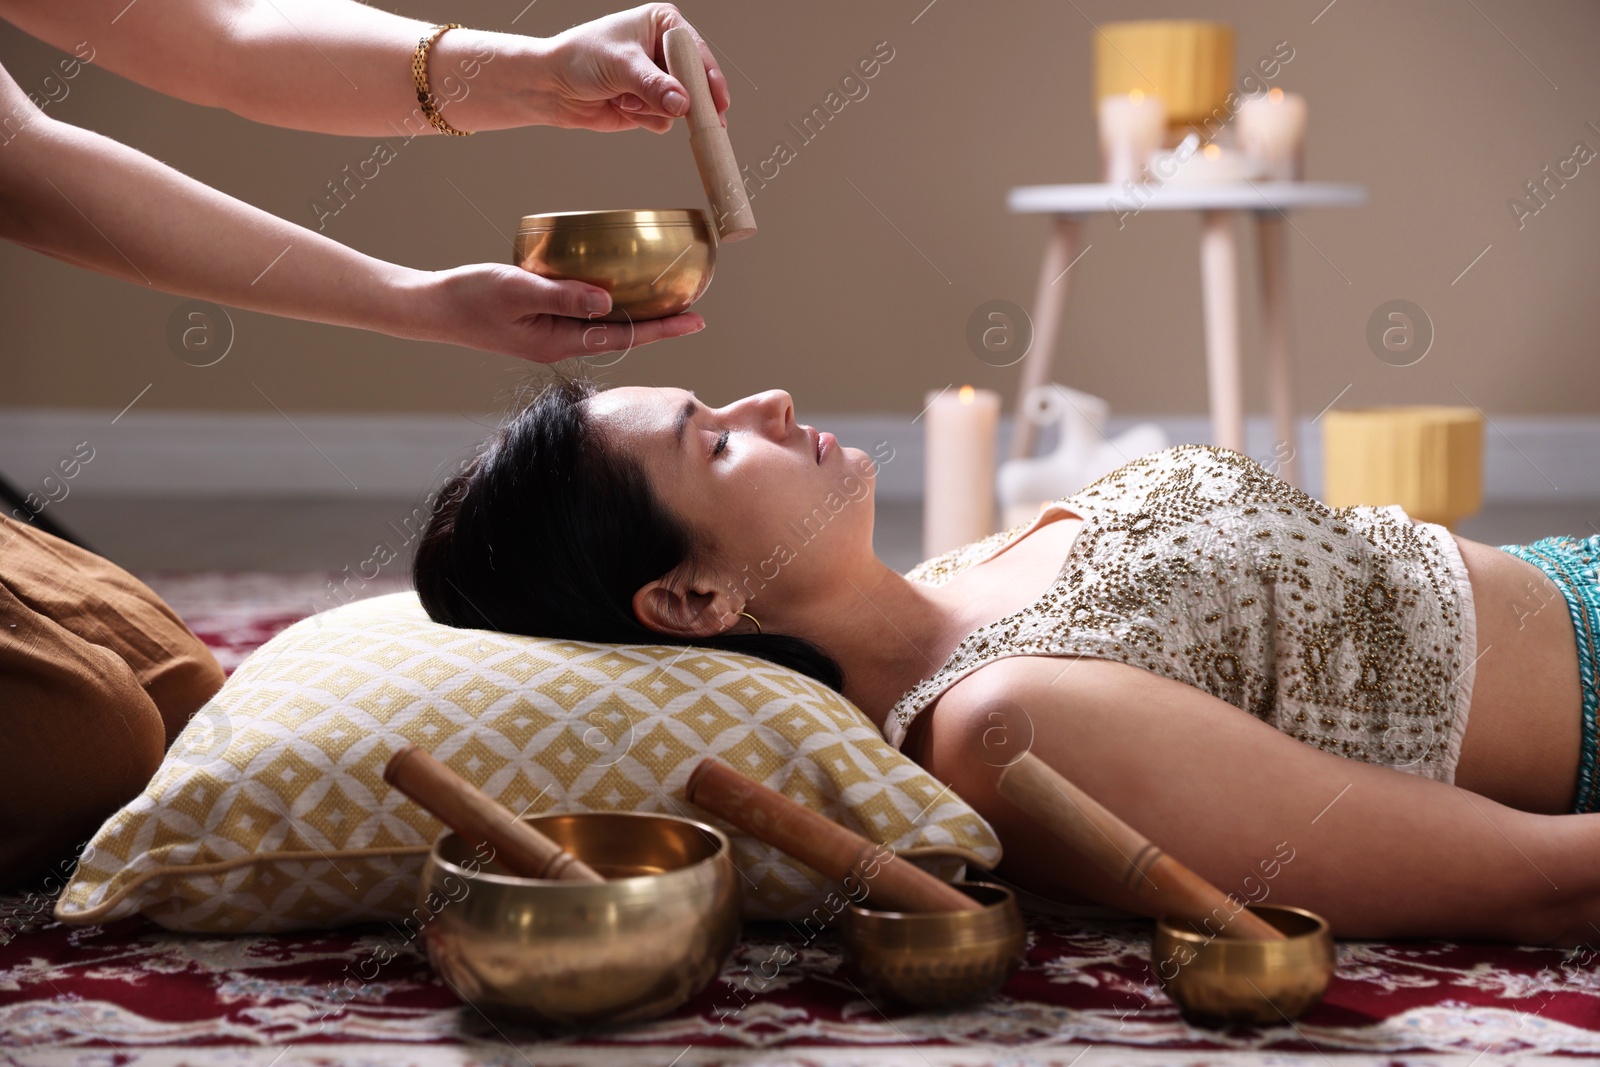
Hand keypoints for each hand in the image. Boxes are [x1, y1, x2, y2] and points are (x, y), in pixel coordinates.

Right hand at [406, 262, 705, 362]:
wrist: (432, 308)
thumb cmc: (469, 297)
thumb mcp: (517, 290)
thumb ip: (562, 295)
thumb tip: (608, 301)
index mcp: (560, 341)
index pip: (625, 334)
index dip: (663, 327)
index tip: (696, 319)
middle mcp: (562, 343)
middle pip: (623, 333)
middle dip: (660, 322)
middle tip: (695, 308)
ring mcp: (551, 334)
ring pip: (606, 324)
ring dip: (637, 313)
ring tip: (668, 299)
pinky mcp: (541, 322)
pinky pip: (585, 314)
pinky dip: (609, 303)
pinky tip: (618, 290)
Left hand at [534, 3, 729, 132]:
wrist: (552, 85)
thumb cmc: (580, 58)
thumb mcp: (621, 65)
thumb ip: (654, 85)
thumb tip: (682, 104)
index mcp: (663, 25)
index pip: (696, 52)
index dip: (709, 78)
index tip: (717, 101)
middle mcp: (665, 52)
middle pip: (696, 83)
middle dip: (685, 99)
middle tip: (696, 116)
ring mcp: (660, 80)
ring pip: (679, 106)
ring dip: (651, 108)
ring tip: (624, 97)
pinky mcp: (652, 105)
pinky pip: (664, 121)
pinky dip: (643, 118)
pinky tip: (621, 105)